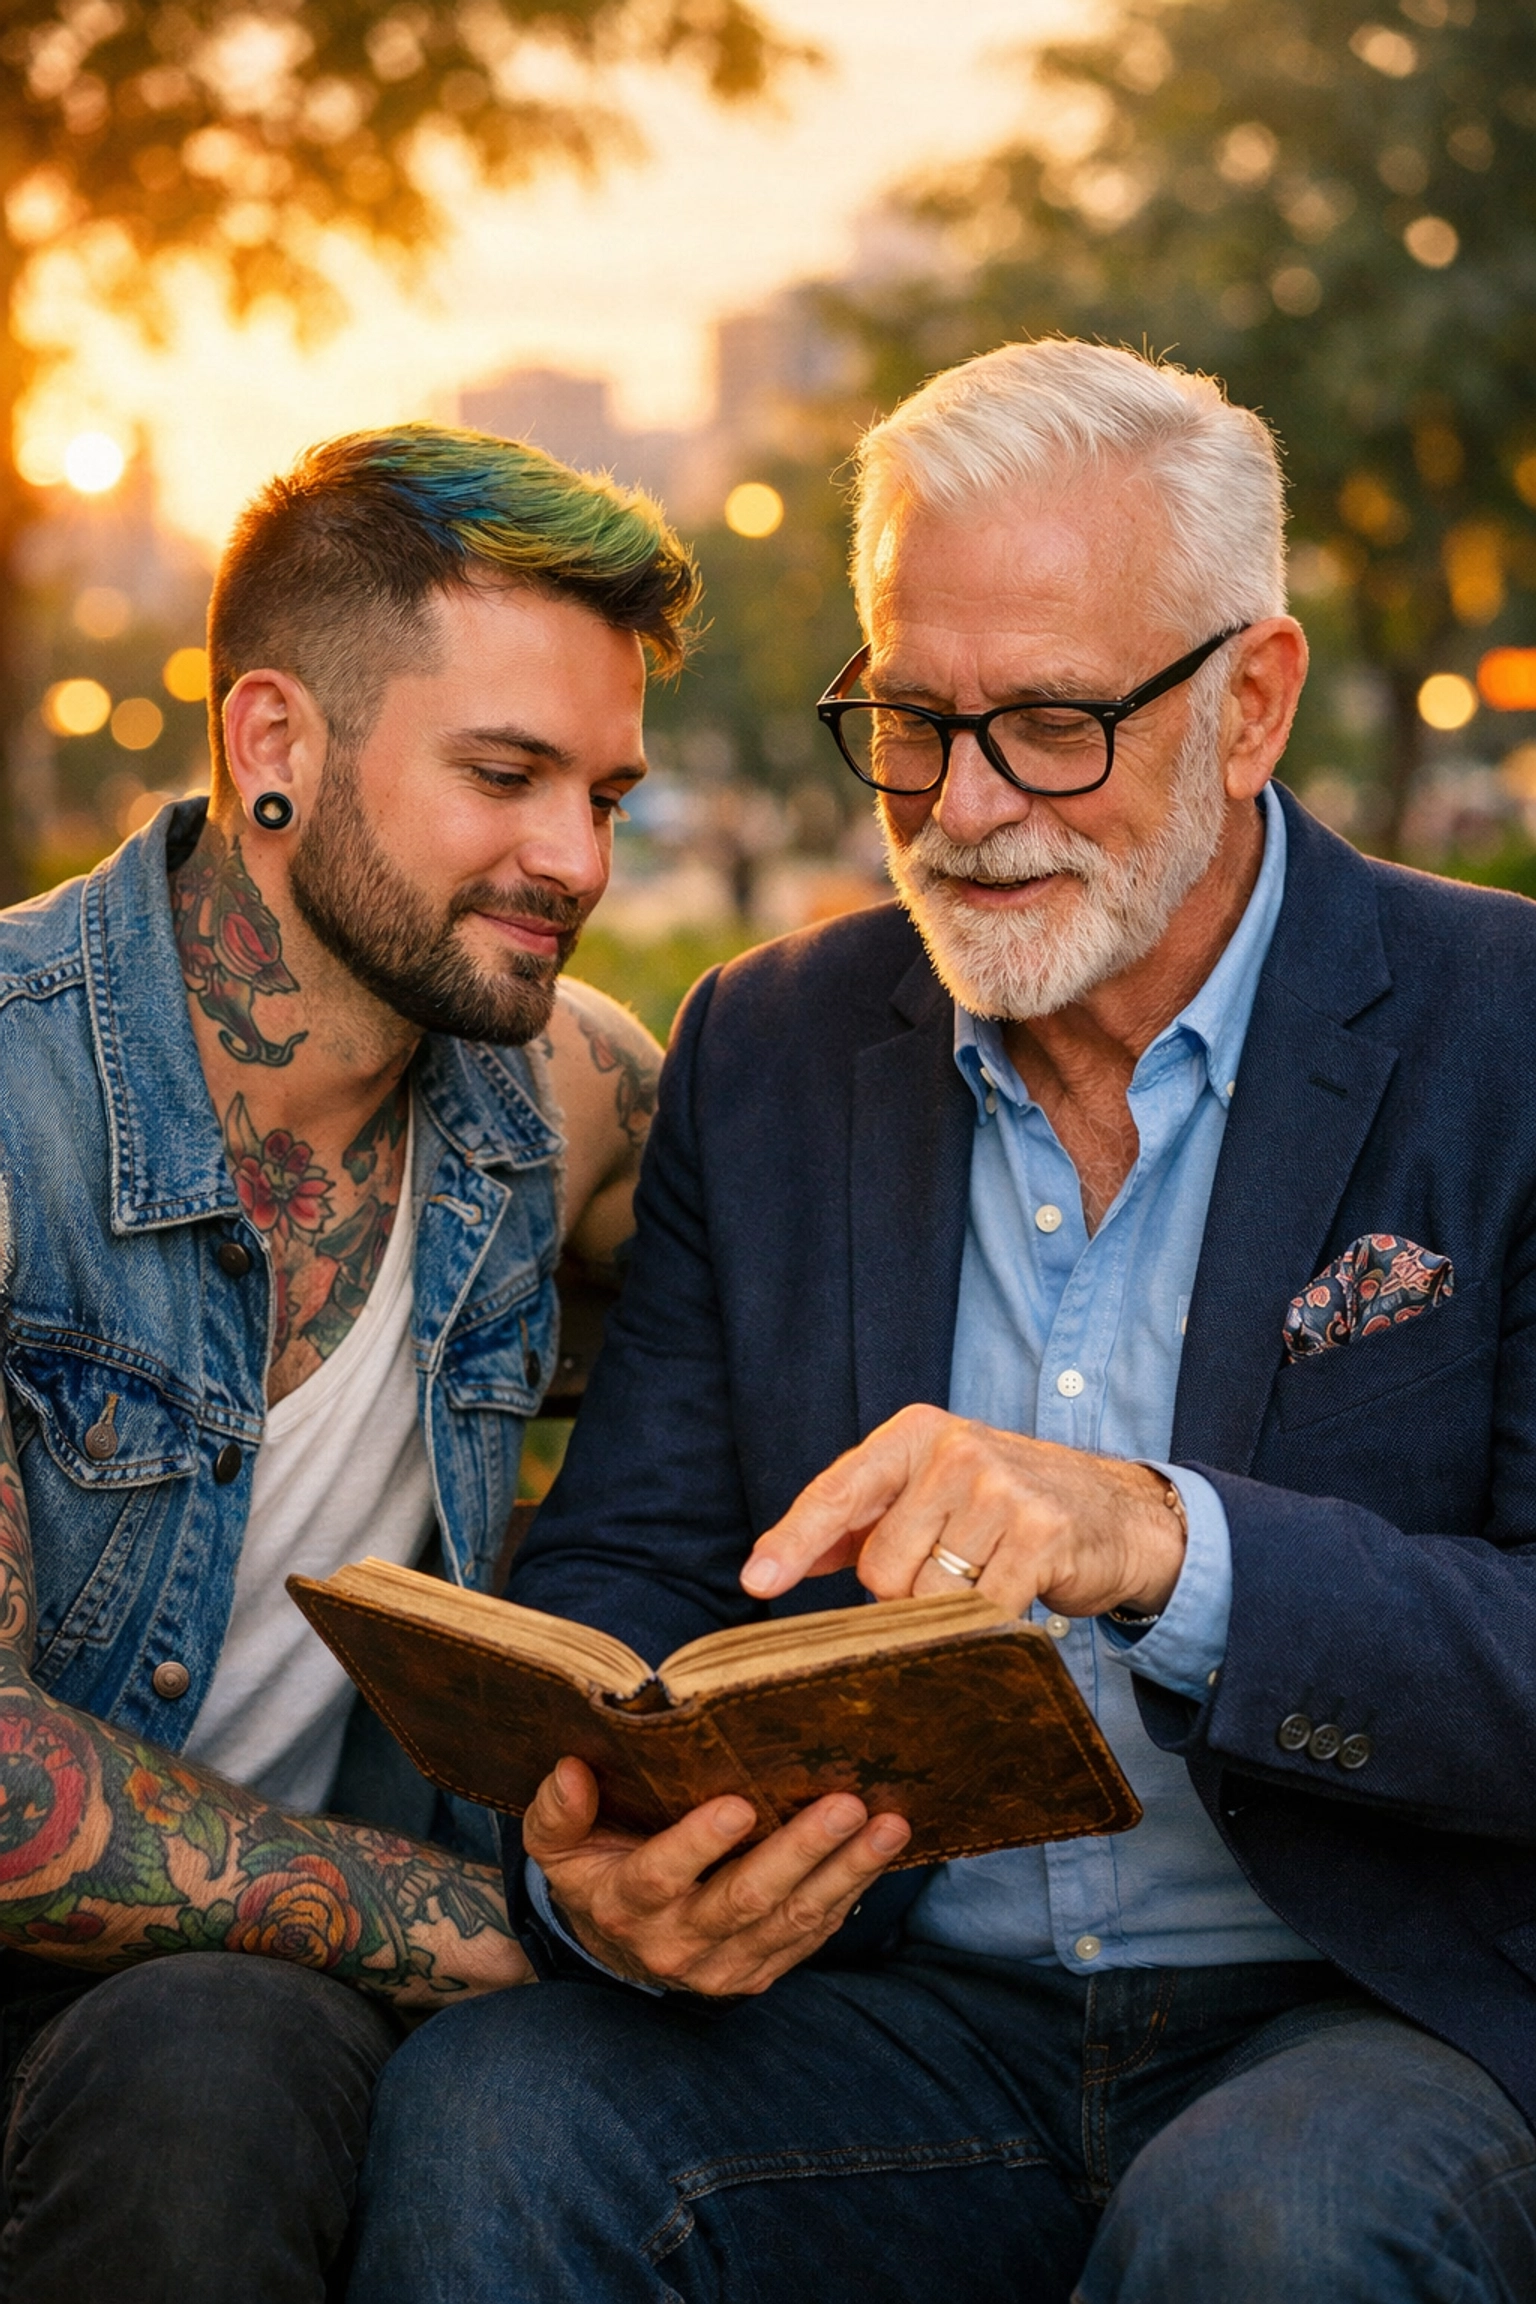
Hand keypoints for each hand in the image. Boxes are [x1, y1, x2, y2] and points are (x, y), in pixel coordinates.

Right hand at [523, 1757, 910, 1994]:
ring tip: (887, 1826)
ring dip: (844, 1872)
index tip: (740, 1802)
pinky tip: (878, 1855)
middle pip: (743, 1900)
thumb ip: (558, 1810)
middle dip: (799, 1851)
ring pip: (790, 1921)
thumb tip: (572, 1770)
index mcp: (622, 1904)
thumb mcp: (558, 1843)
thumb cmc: (594, 1867)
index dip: (698, 1844)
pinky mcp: (759, 1972)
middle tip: (845, 1804)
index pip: (660, 1877)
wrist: (615, 1946)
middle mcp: (674, 1943)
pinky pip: (809, 1936)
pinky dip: (847, 1895)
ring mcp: (721, 1965)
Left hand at [740, 1405, 1184, 1619]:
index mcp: (917, 1434)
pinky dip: (991, 1621)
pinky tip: (1015, 1590)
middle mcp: (955, 1452)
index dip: (793, 1541)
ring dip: (950, 1609)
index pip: (838, 1492)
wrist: (1116, 1512)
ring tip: (987, 1573)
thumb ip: (854, 1524)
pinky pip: (981, 1614)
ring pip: (928, 1598)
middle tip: (953, 1565)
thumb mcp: (928, 1492)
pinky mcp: (1042, 1534)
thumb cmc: (1005, 1506)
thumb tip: (774, 1563)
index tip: (756, 1581)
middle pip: (881, 1568)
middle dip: (905, 1589)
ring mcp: (1001, 1491)